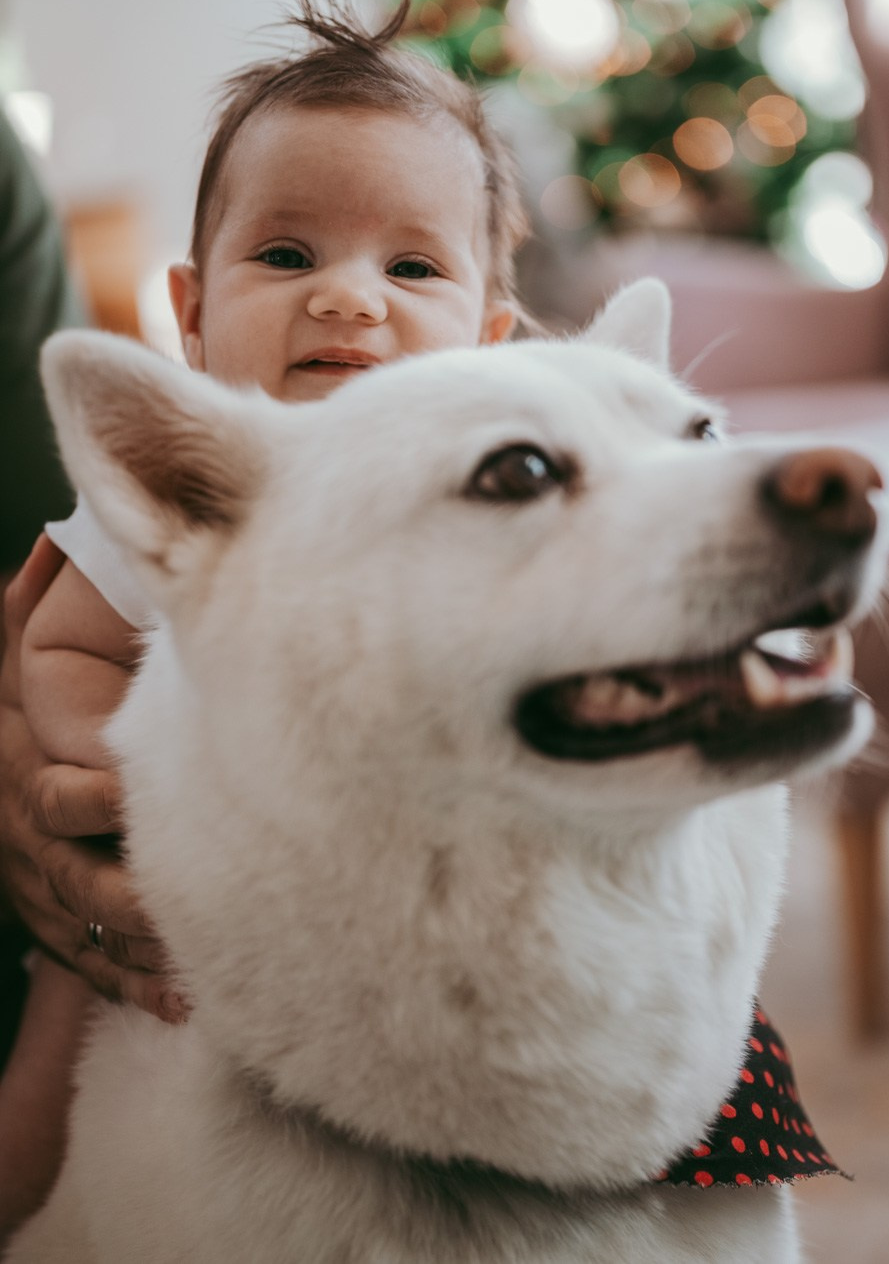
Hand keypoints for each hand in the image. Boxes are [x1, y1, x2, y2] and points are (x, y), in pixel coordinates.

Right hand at [0, 535, 184, 1021]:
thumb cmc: (31, 678)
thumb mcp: (22, 639)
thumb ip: (37, 605)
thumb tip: (49, 552)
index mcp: (24, 765)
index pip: (59, 796)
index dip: (108, 805)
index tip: (163, 812)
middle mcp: (24, 830)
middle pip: (74, 875)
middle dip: (132, 897)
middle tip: (194, 913)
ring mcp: (34, 881)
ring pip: (84, 929)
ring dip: (139, 954)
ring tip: (197, 980)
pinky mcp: (50, 915)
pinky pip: (85, 959)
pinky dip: (129, 983)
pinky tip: (181, 1005)